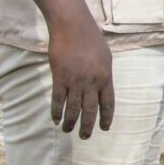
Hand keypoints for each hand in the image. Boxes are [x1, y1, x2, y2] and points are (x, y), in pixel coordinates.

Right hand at [47, 17, 113, 138]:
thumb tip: (102, 88)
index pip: (108, 104)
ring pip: (73, 108)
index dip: (106, 117)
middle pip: (90, 110)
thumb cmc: (90, 40)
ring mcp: (75, 81)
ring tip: (67, 131)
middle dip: (88, 126)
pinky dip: (57, 111)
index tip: (104, 128)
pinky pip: (58, 99)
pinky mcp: (59, 77)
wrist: (73, 28)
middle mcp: (92, 82)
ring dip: (70, 122)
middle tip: (84, 137)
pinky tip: (56, 119)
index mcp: (105, 78)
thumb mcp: (105, 58)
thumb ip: (103, 75)